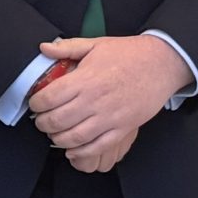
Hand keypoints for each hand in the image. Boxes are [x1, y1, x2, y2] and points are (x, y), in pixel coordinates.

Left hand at [25, 36, 190, 170]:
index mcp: (86, 79)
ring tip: (54, 133)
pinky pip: (98, 146)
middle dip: (42, 123)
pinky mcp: (123, 128)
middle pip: (58, 120)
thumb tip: (44, 48)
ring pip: (74, 137)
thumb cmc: (129, 53)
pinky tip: (72, 149)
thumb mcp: (96, 44)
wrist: (163, 63)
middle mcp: (95, 100)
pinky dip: (81, 152)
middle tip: (40, 121)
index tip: (35, 103)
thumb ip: (68, 47)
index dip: (36, 103)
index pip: (50, 97)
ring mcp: (110, 117)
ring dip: (58, 139)